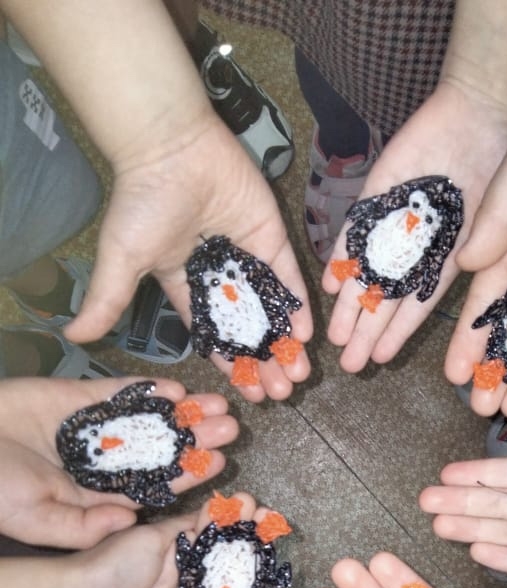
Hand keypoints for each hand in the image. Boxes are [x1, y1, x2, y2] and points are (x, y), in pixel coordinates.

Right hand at [0, 376, 237, 548]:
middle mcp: (102, 463)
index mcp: (97, 495)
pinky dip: (145, 390)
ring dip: (181, 414)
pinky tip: (176, 388)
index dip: (186, 475)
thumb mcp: (37, 520)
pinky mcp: (75, 398)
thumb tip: (131, 520)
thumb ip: (84, 526)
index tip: (218, 464)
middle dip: (194, 440)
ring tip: (215, 405)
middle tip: (231, 429)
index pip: (153, 485)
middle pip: (160, 450)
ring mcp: (91, 429)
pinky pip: (117, 393)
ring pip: (147, 420)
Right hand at [64, 116, 312, 403]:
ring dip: (285, 343)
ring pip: (272, 310)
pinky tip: (306, 337)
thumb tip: (73, 335)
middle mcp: (220, 276)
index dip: (231, 364)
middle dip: (264, 362)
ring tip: (298, 376)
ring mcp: (247, 257)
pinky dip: (298, 307)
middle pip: (248, 330)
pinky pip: (289, 279)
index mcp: (185, 286)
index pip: (213, 336)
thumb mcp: (122, 258)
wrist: (173, 147)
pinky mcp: (271, 238)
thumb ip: (107, 301)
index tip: (248, 393)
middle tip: (281, 393)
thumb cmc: (143, 202)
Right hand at [95, 493, 285, 587]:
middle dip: (244, 544)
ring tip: (226, 504)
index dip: (268, 573)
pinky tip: (188, 529)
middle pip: (231, 575)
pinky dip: (175, 556)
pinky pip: (164, 580)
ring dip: (212, 539)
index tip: (279, 543)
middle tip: (258, 510)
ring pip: (200, 570)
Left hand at [322, 81, 506, 372]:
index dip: (399, 333)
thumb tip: (448, 281)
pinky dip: (343, 256)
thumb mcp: (492, 222)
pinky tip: (331, 284)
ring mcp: (392, 224)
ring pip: (366, 272)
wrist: (479, 116)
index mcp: (444, 261)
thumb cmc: (499, 170)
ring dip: (350, 305)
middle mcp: (414, 249)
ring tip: (335, 338)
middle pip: (386, 297)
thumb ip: (466, 255)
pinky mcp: (376, 197)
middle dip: (368, 331)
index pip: (416, 306)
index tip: (382, 359)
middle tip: (350, 364)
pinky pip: (355, 231)